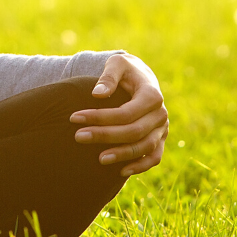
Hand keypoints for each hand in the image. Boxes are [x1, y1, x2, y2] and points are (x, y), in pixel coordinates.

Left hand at [69, 53, 167, 176]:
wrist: (140, 78)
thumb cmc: (124, 70)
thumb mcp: (117, 64)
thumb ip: (108, 77)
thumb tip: (97, 94)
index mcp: (152, 94)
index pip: (126, 112)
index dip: (100, 117)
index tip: (74, 117)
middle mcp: (160, 113)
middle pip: (134, 131)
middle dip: (105, 135)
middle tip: (78, 137)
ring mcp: (162, 129)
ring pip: (144, 146)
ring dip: (122, 155)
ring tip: (99, 159)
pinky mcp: (160, 139)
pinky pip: (154, 157)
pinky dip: (140, 166)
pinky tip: (121, 172)